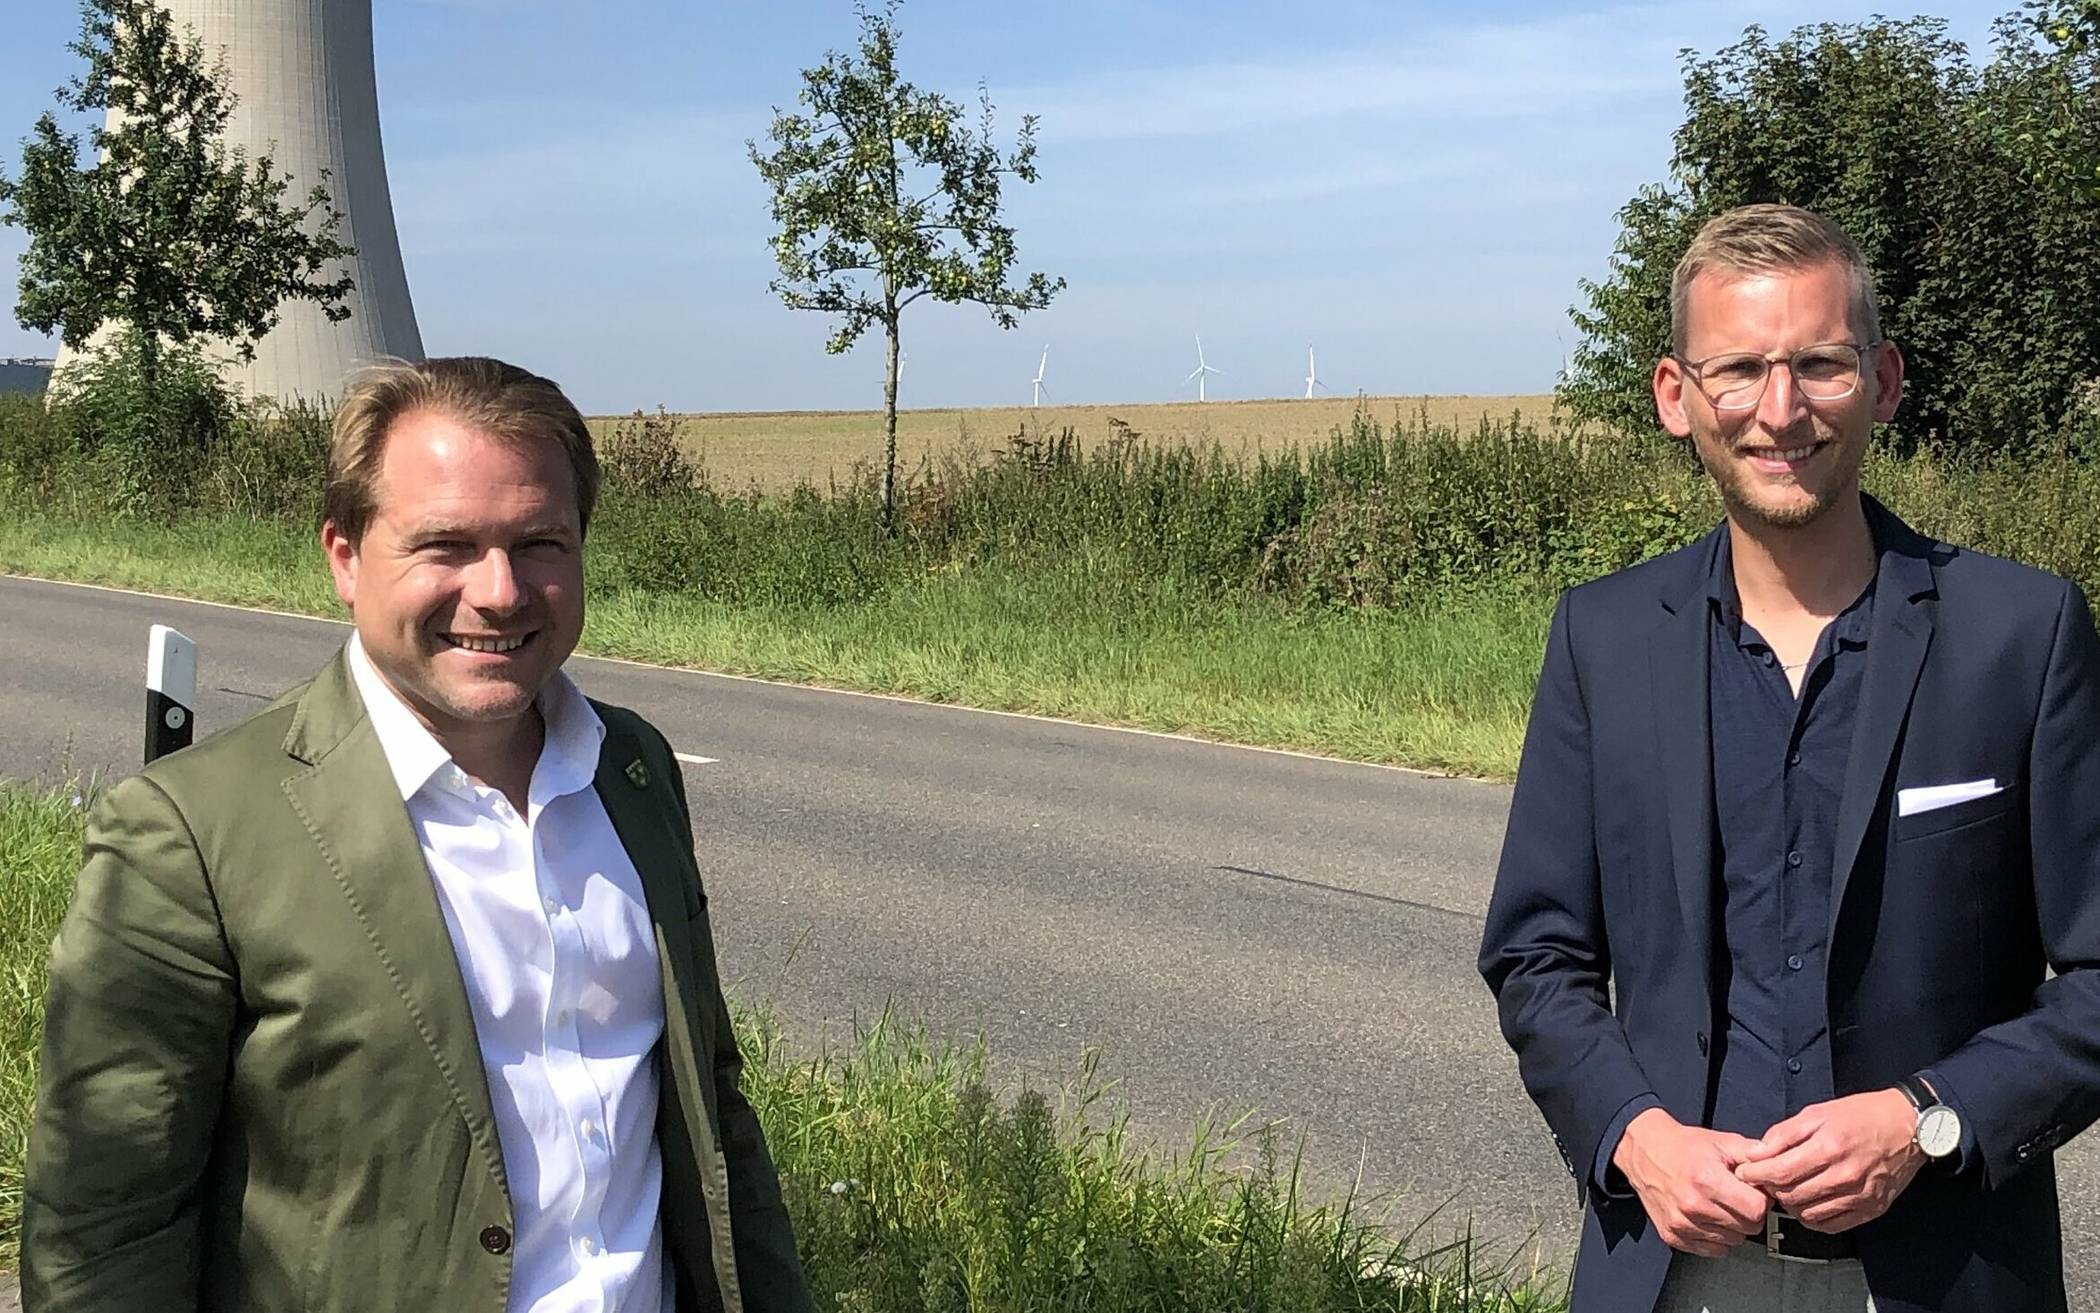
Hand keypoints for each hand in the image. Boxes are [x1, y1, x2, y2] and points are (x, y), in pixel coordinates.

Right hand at [1613, 1108, 1771, 1256]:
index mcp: (1707, 1180)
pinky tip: (1709, 1216)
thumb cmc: (1683, 1146)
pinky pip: (1713, 1250)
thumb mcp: (1722, 1141)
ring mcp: (1681, 1224)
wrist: (1644, 1152)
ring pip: (1733, 1241)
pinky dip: (1716, 1237)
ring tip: (1720, 1204)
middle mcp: (1693, 1206)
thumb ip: (1754, 1154)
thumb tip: (1778, 1169)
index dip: (1761, 1199)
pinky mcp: (1673, 1236)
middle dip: (1749, 1213)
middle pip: (1748, 1228)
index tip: (1754, 1191)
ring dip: (1733, 1226)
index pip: (1757, 1210)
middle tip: (1737, 1196)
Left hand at [1734, 1089, 1923, 1232]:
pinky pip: (1831, 1225)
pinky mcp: (1871, 1209)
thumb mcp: (1817, 1113)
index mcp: (1829, 1147)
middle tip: (1766, 1180)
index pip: (1781, 1172)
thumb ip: (1783, 1135)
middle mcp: (1845, 1175)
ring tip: (1788, 1189)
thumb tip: (1756, 1153)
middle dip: (1771, 1189)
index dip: (1756, 1175)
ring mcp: (1860, 1195)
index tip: (1744, 1173)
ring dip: (1791, 1204)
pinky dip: (1813, 1218)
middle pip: (1792, 1196)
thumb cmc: (1860, 1115)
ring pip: (1808, 1214)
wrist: (1908, 1126)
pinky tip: (1809, 1202)